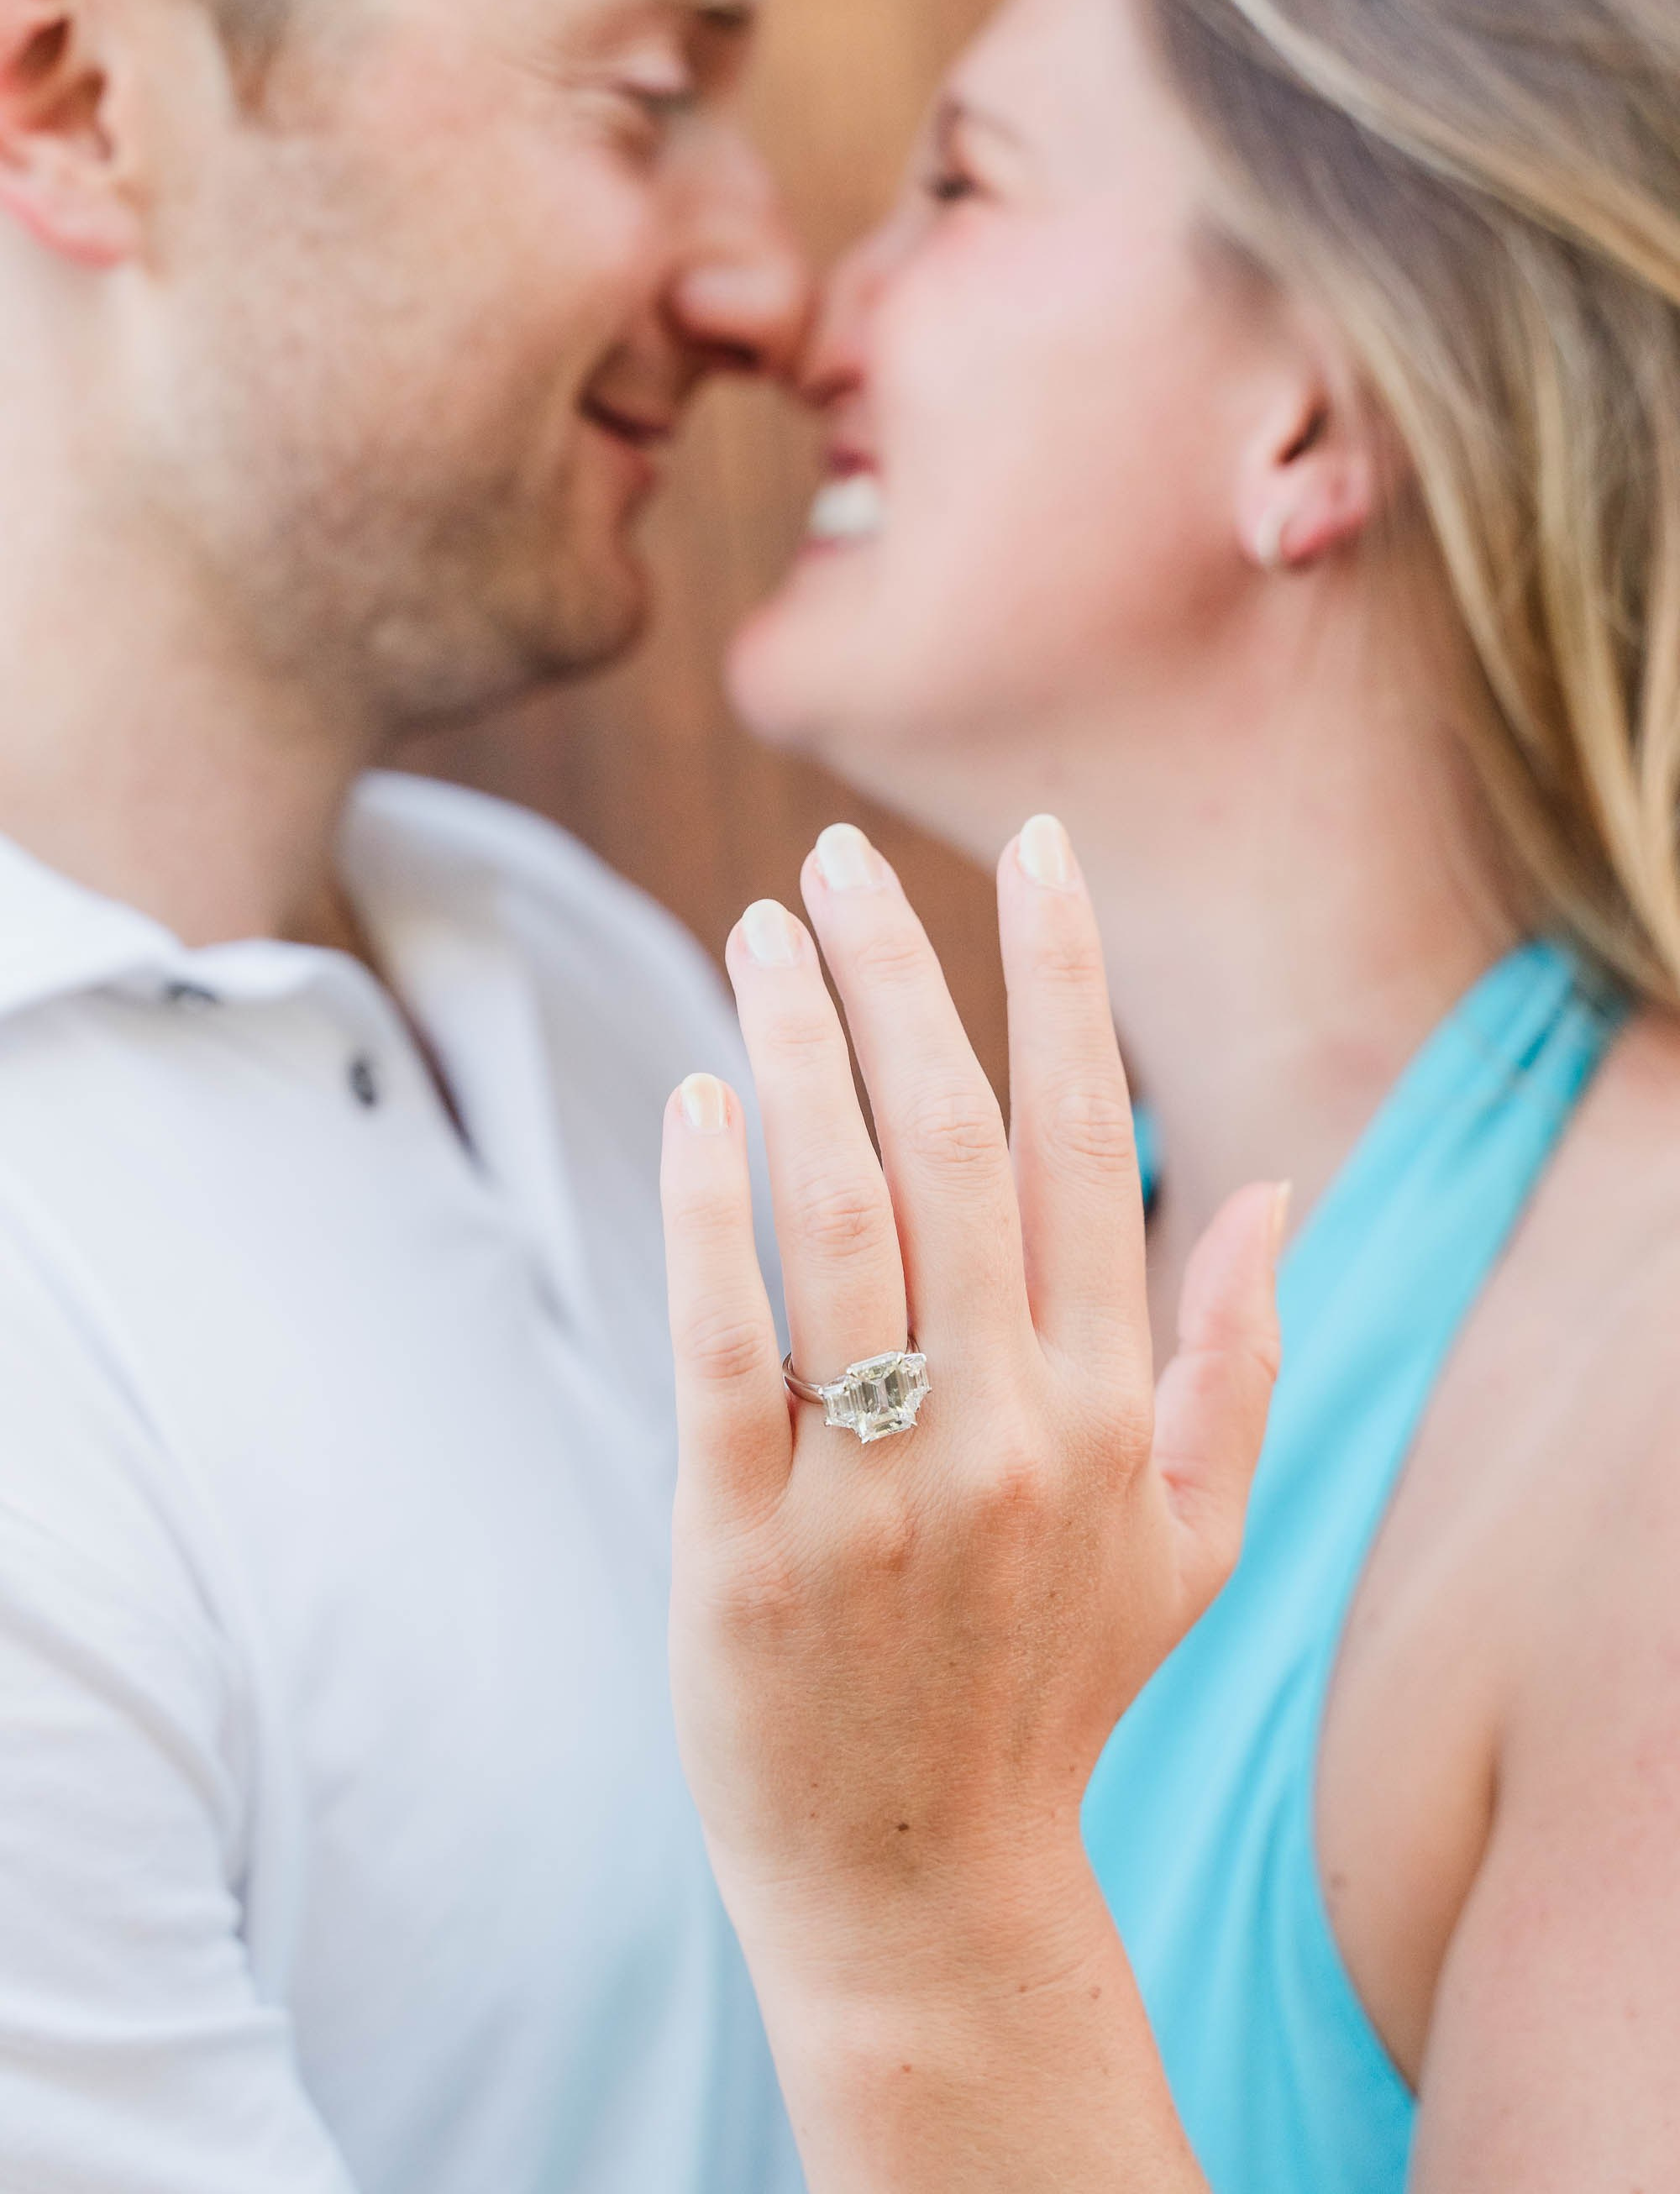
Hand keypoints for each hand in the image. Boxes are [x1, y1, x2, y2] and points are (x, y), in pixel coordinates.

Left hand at [661, 817, 1284, 1996]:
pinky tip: (696, 1097)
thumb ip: (1237, 1361)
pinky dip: (708, 1205)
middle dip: (899, 973)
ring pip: (841, 1212)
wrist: (925, 1893)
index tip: (1030, 847)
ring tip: (758, 934)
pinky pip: (726, 1338)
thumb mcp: (1190, 1543)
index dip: (1060, 976)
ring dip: (800, 1050)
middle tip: (836, 859)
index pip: (1083, 1139)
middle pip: (951, 1142)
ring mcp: (877, 1488)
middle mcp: (1011, 1429)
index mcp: (1113, 1408)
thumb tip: (1267, 1188)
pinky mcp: (746, 1544)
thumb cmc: (1052, 1693)